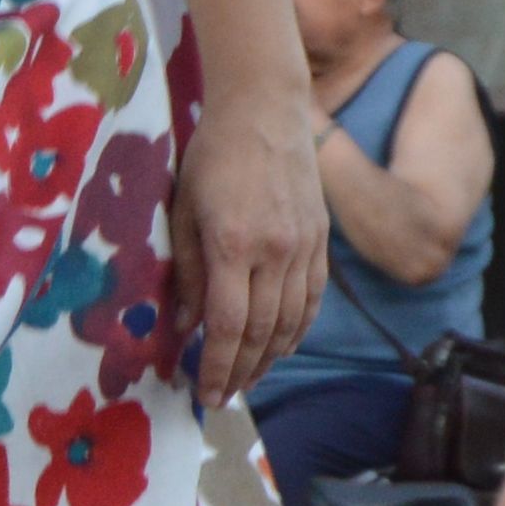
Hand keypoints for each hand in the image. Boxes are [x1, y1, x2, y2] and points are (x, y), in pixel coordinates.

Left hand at [170, 97, 330, 407]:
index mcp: (233, 244)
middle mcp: (274, 251)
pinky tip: (283, 347)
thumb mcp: (184, 209)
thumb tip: (186, 326)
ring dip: (270, 359)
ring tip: (249, 380)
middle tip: (223, 397)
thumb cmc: (212, 155)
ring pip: (291, 320)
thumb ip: (186, 269)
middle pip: (262, 332)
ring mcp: (303, 245)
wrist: (264, 108)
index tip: (206, 394)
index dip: (218, 367)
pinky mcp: (320, 237)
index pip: (229, 326)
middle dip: (242, 372)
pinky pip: (312, 297)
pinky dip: (298, 329)